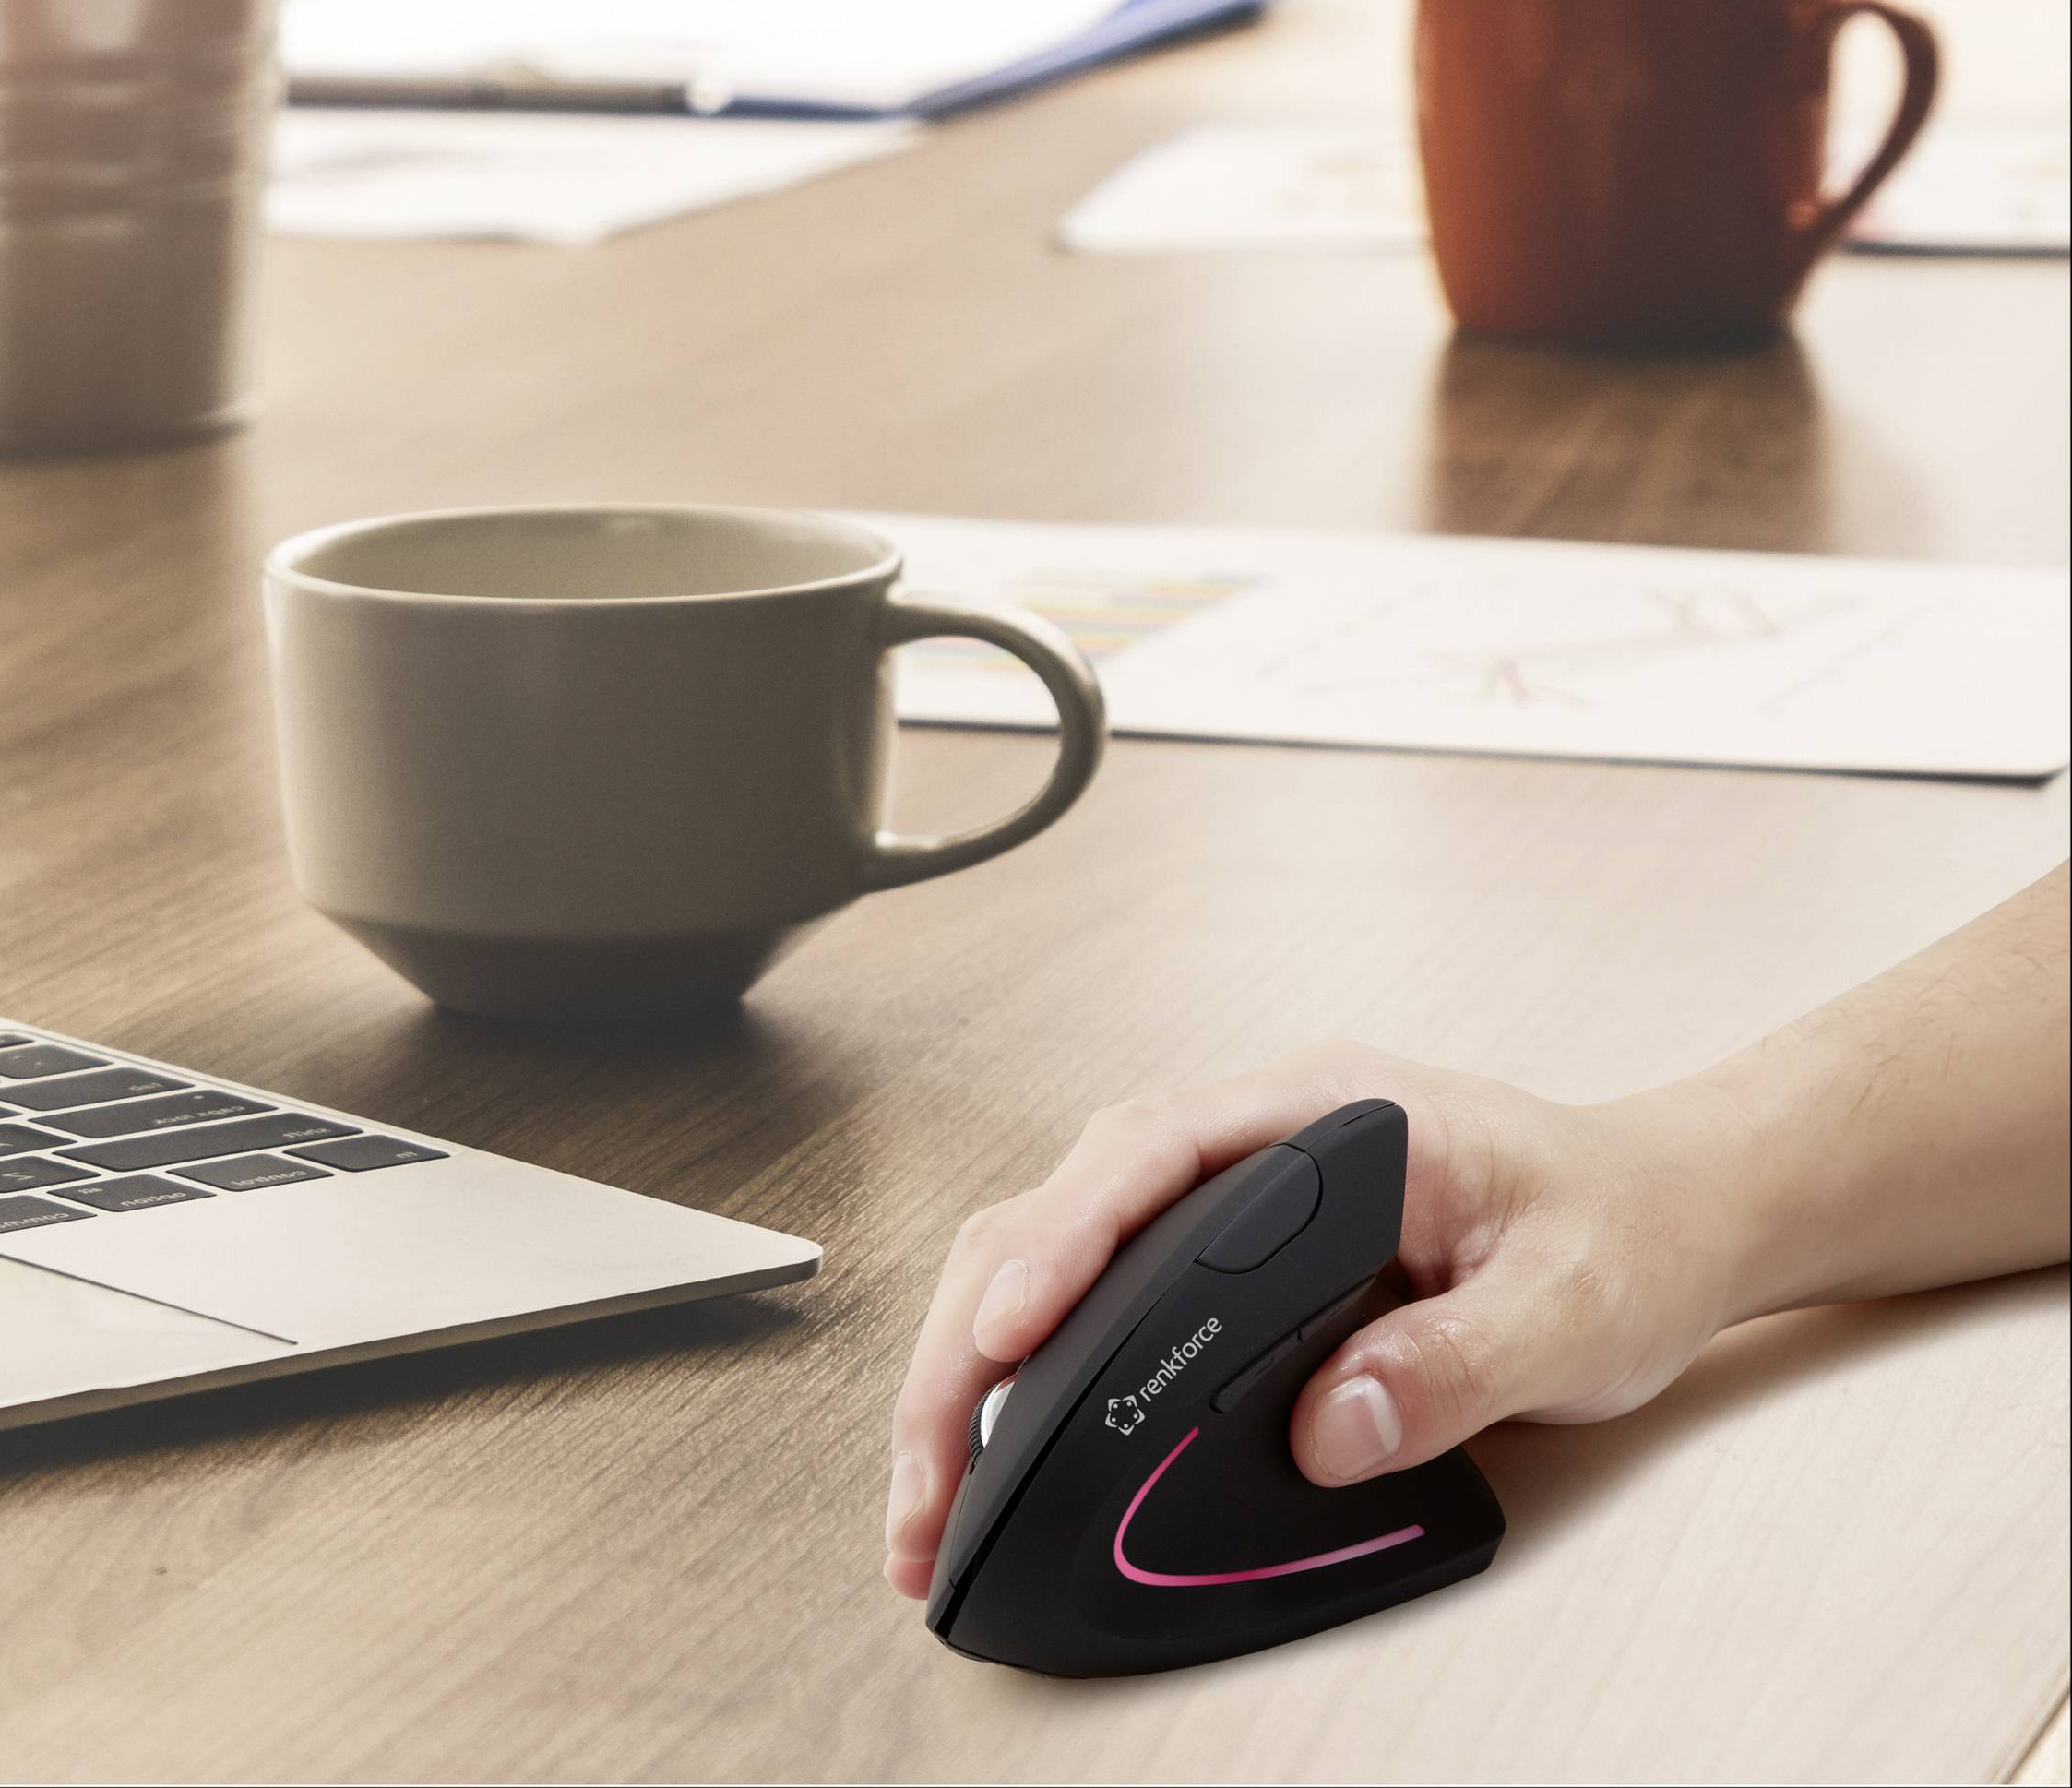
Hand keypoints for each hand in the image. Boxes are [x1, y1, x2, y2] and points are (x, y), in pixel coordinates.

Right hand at [883, 1042, 1742, 1599]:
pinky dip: (1029, 1371)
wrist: (1666, 1209)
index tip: (1003, 1337)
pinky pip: (1098, 1291)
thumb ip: (1457, 1361)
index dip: (1061, 1241)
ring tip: (930, 1486)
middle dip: (971, 1338)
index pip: (1153, 1150)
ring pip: (1057, 1249)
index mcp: (1328, 1112)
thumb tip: (1327, 1429)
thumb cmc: (1620, 1227)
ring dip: (974, 1363)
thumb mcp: (1573, 1305)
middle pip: (1064, 1207)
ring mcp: (1234, 1189)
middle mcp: (1258, 1135)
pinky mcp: (1226, 1251)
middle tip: (930, 1471)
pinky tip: (998, 1438)